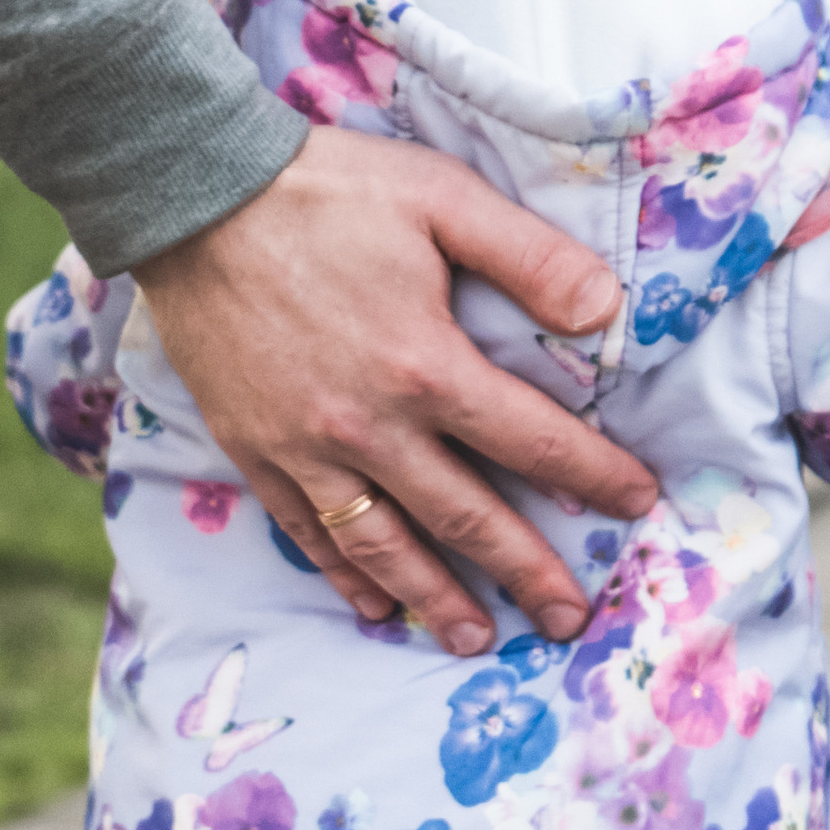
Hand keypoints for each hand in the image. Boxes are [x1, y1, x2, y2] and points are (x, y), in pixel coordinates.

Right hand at [134, 124, 658, 654]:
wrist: (192, 197)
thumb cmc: (324, 190)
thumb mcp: (442, 197)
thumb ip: (530, 257)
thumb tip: (608, 313)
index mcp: (426, 366)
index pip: (534, 440)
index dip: (594, 476)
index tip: (637, 502)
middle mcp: (370, 427)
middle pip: (466, 518)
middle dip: (527, 572)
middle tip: (570, 619)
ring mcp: (306, 448)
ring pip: (385, 546)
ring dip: (438, 599)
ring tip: (479, 639)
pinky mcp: (254, 451)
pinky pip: (308, 532)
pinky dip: (346, 576)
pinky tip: (376, 605)